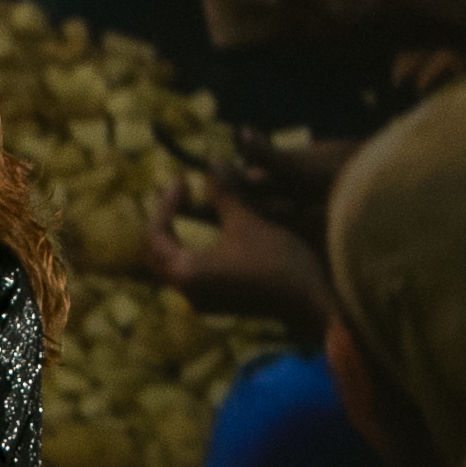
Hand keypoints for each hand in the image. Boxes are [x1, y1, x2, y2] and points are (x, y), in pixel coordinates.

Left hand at [144, 175, 333, 330]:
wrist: (310, 302)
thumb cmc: (278, 261)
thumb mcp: (247, 221)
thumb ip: (224, 194)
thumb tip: (212, 163)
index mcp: (186, 272)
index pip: (154, 235)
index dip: (164, 204)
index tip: (181, 181)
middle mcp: (187, 292)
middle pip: (157, 254)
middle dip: (165, 221)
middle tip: (179, 194)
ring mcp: (202, 301)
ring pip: (174, 264)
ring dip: (179, 235)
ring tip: (191, 207)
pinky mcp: (218, 303)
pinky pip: (192, 273)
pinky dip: (194, 249)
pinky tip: (211, 230)